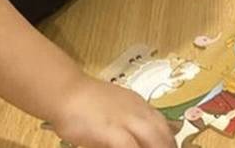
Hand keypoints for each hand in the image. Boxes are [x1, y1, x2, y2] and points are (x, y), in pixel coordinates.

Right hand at [49, 78, 173, 147]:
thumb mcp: (113, 106)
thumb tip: (134, 137)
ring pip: (154, 140)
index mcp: (138, 105)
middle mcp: (137, 111)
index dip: (169, 139)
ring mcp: (126, 120)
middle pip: (163, 133)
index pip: (162, 123)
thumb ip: (126, 119)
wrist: (65, 92)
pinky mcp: (112, 131)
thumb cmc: (84, 101)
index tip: (169, 147)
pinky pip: (131, 147)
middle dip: (168, 146)